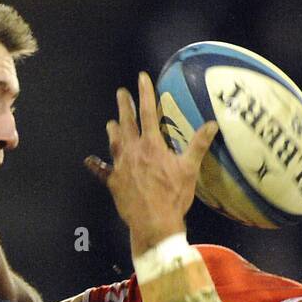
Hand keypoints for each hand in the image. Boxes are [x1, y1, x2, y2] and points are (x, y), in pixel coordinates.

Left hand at [85, 72, 216, 252]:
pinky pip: (103, 171)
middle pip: (126, 123)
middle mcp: (133, 152)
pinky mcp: (114, 183)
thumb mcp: (189, 169)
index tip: (141, 77)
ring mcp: (121, 167)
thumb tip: (212, 124)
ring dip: (113, 131)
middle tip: (121, 93)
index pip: (147, 112)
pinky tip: (90, 160)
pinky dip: (97, 165)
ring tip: (111, 123)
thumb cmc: (174, 196)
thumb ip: (198, 144)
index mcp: (152, 145)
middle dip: (123, 106)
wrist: (154, 223)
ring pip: (114, 143)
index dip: (144, 93)